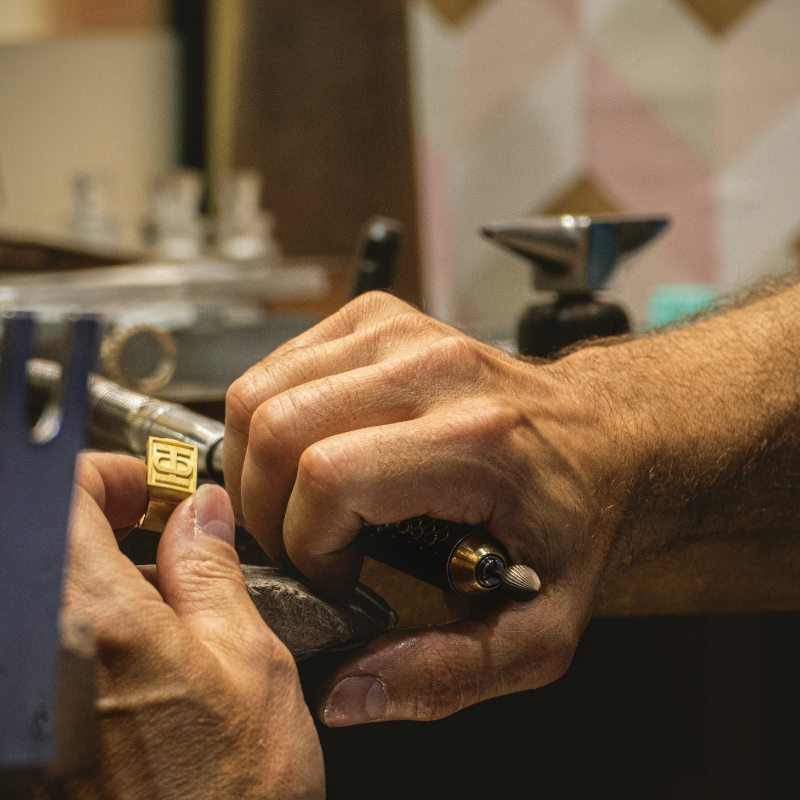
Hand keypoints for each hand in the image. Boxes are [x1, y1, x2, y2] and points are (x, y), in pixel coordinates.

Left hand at [63, 453, 323, 798]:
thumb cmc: (230, 799)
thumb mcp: (250, 665)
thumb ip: (215, 573)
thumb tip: (203, 514)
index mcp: (95, 623)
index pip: (64, 491)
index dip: (109, 476)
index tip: (145, 493)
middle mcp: (37, 656)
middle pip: (49, 541)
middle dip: (106, 525)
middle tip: (160, 544)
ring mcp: (28, 694)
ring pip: (51, 595)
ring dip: (101, 580)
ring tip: (160, 607)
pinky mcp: (35, 735)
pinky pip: (49, 647)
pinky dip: (90, 631)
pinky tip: (137, 658)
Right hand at [224, 292, 629, 724]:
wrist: (601, 437)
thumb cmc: (574, 520)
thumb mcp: (540, 630)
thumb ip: (445, 675)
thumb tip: (345, 690)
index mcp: (476, 443)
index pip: (330, 477)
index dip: (307, 544)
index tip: (334, 577)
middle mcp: (434, 373)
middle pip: (278, 426)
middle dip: (264, 508)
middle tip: (301, 545)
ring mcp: (402, 336)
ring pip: (263, 391)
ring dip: (256, 463)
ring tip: (296, 505)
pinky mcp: (380, 320)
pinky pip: (281, 364)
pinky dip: (269, 416)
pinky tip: (306, 453)